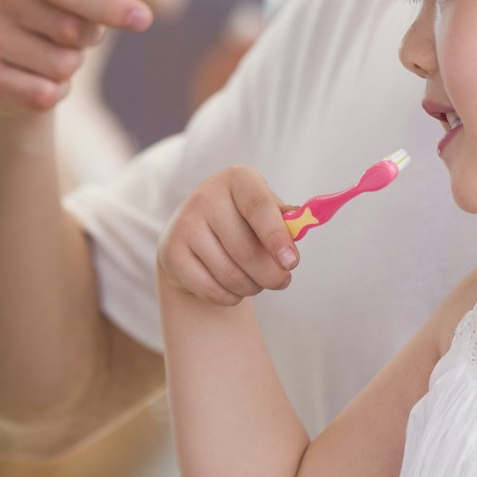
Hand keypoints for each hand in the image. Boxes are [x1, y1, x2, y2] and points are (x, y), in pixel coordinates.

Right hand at [0, 0, 153, 116]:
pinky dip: (55, 89)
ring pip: (58, 66)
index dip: (106, 5)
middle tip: (81, 25)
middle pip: (67, 28)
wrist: (16, 25)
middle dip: (91, 33)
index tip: (142, 19)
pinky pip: (39, 96)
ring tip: (55, 44)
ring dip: (72, 61)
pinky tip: (39, 69)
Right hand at [158, 166, 301, 305]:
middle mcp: (205, 196)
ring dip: (252, 287)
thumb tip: (305, 221)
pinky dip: (230, 297)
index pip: (258, 206)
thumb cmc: (241, 220)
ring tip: (257, 282)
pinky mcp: (171, 253)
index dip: (276, 236)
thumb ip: (285, 219)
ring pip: (230, 274)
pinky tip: (234, 288)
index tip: (292, 262)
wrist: (193, 234)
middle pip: (245, 248)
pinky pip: (211, 289)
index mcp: (237, 179)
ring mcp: (184, 224)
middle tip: (282, 281)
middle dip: (271, 274)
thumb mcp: (265, 211)